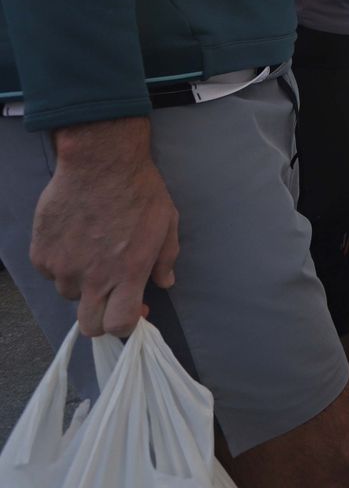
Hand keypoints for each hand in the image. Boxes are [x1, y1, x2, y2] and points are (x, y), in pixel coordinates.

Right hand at [31, 118, 179, 336]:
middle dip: (101, 317)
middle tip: (110, 295)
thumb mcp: (167, 223)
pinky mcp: (41, 252)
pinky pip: (50, 272)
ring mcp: (63, 267)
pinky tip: (74, 240)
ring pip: (69, 294)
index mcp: (128, 274)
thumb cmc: (140, 191)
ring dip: (81, 284)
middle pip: (89, 325)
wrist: (101, 162)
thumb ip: (165, 259)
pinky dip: (61, 263)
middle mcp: (93, 277)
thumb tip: (165, 282)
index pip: (120, 325)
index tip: (135, 308)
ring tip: (93, 254)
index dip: (127, 323)